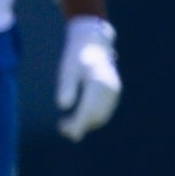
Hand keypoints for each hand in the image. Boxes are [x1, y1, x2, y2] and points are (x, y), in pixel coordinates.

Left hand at [56, 16, 121, 140]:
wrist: (93, 44)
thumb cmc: (76, 56)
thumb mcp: (67, 70)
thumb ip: (66, 87)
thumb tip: (64, 106)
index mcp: (99, 83)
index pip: (89, 111)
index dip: (77, 124)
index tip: (65, 131)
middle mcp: (110, 90)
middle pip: (96, 117)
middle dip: (80, 126)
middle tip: (61, 128)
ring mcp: (114, 93)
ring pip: (101, 116)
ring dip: (85, 124)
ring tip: (66, 124)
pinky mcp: (113, 95)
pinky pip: (103, 112)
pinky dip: (91, 118)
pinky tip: (78, 117)